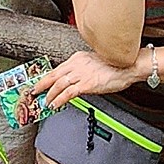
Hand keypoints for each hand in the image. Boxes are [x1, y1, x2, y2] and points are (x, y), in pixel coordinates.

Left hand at [20, 49, 137, 117]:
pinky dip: (58, 100)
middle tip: (33, 92)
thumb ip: (83, 70)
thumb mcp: (95, 63)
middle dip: (41, 84)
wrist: (129, 66)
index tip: (40, 83)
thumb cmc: (117, 65)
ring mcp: (81, 74)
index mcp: (78, 58)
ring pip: (58, 85)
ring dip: (49, 95)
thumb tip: (75, 81)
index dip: (47, 77)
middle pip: (53, 75)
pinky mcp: (86, 84)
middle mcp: (77, 64)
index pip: (58, 68)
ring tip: (45, 102)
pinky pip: (67, 93)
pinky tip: (54, 105)